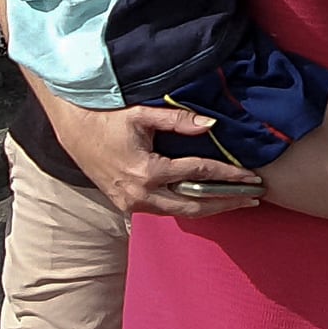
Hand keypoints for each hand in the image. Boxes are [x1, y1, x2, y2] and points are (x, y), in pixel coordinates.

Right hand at [52, 102, 262, 218]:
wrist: (73, 132)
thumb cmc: (107, 119)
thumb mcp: (142, 115)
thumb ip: (178, 120)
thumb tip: (212, 125)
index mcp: (148, 171)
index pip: (199, 174)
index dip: (228, 175)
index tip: (252, 176)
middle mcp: (142, 194)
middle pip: (195, 205)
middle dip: (227, 202)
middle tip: (254, 198)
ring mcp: (133, 204)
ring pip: (181, 213)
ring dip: (210, 208)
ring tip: (236, 202)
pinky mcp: (128, 207)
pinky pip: (165, 211)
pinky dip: (188, 207)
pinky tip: (206, 202)